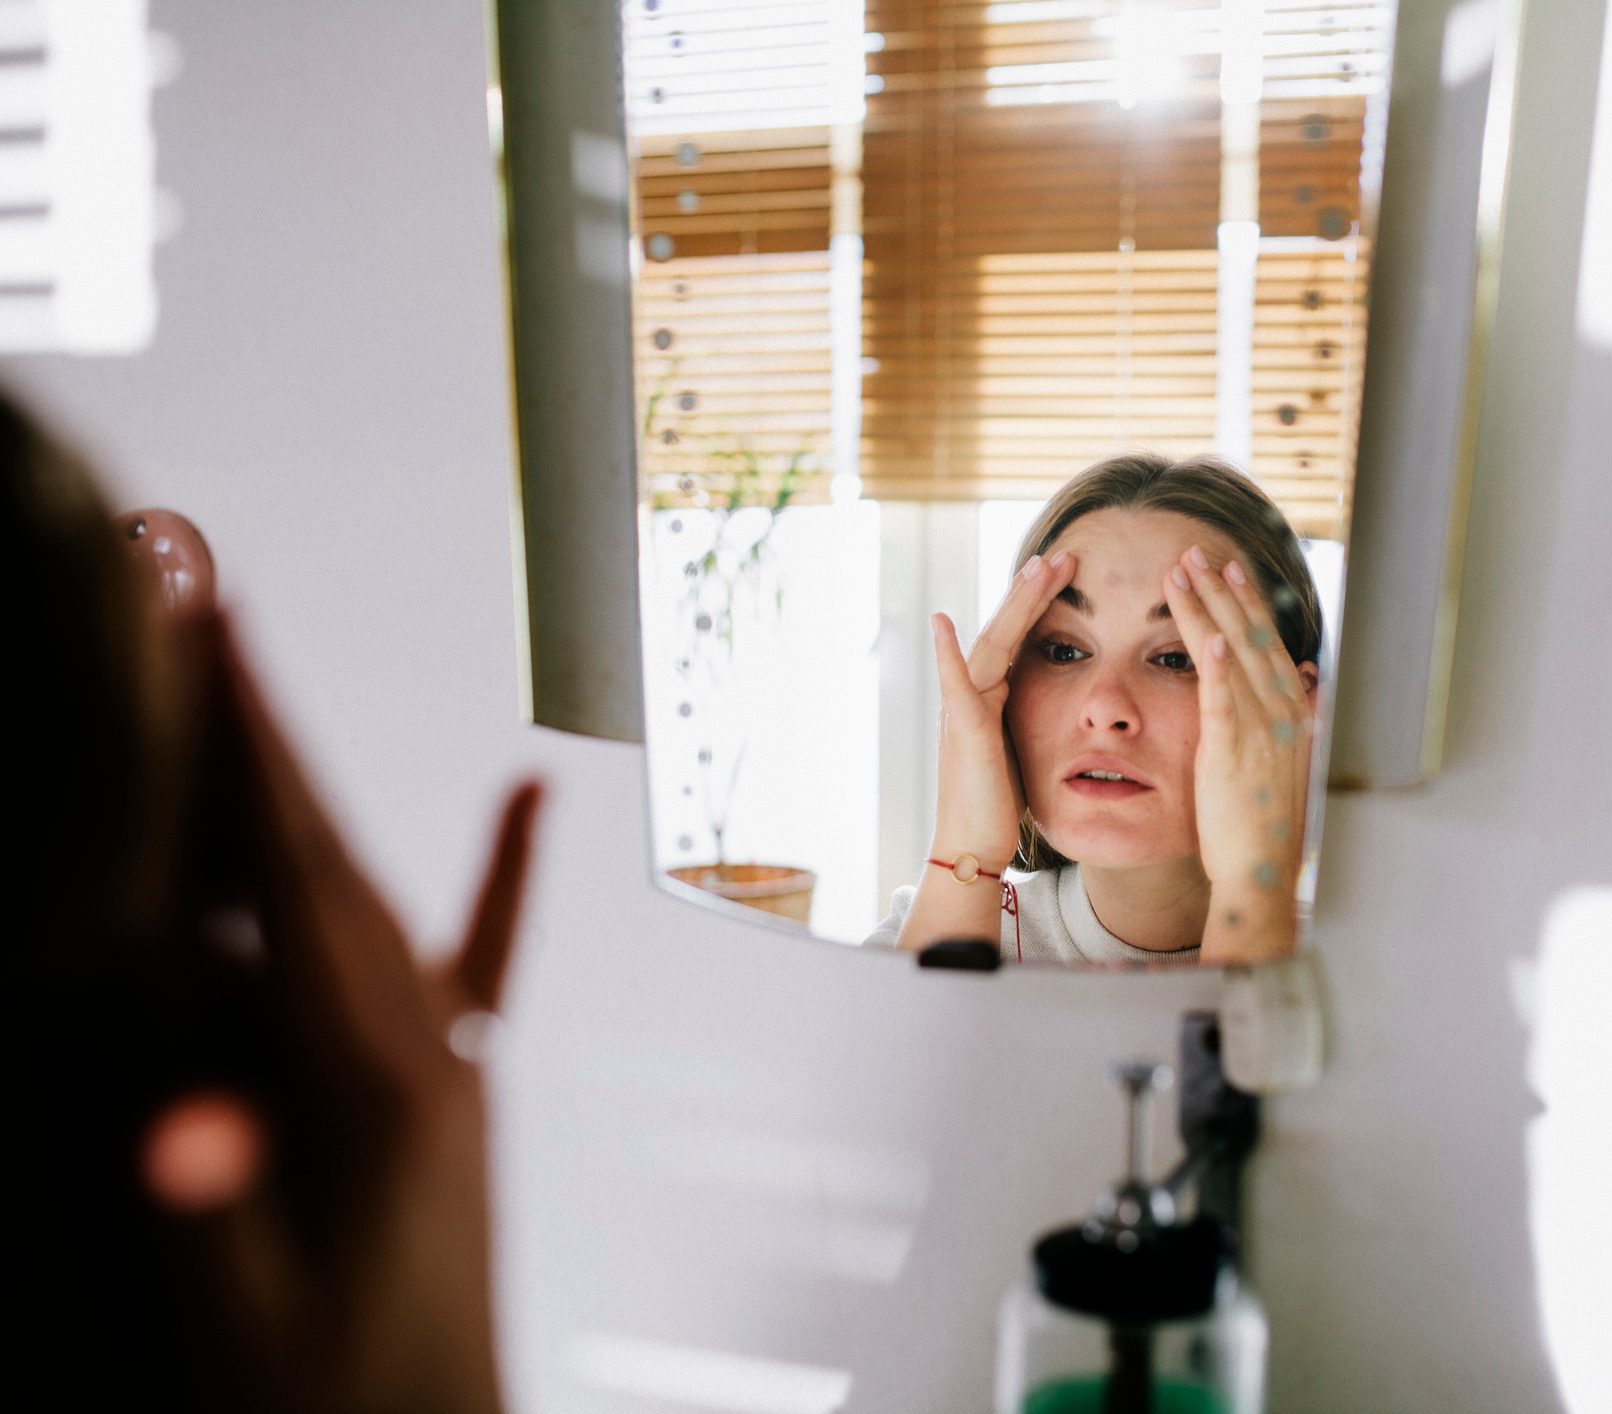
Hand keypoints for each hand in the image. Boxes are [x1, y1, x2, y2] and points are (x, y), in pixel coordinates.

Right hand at [136, 614, 541, 1413]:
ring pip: (372, 895)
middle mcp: (426, 1045)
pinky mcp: (464, 1087)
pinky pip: (483, 959)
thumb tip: (180, 1122)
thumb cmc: (339, 1400)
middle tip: (205, 609)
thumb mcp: (258, 1323)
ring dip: (302, 800)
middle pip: (328, 857)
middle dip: (262, 731)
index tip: (209, 633)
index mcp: (374, 1084)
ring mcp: (451, 1059)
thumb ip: (222, 1214)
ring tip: (238, 703)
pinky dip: (502, 872)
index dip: (243, 750)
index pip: (292, 884)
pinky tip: (527, 794)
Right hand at [927, 548, 1076, 868]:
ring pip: (990, 645)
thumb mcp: (1024, 750)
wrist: (972, 846)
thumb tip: (1059, 701)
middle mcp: (973, 695)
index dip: (1041, 604)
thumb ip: (1030, 717)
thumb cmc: (999, 805)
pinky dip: (946, 654)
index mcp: (992, 697)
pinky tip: (941, 623)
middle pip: (1006, 630)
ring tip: (1038, 569)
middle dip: (1033, 592)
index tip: (1067, 572)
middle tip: (1061, 554)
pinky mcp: (962, 732)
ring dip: (1012, 606)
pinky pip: (953, 686)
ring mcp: (963, 710)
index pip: (1020, 639)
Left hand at [1165, 546, 1316, 963]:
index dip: (1246, 601)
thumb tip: (1307, 675)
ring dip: (1209, 610)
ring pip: (1233, 656)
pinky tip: (1208, 638)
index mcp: (1291, 711)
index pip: (1266, 641)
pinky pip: (1224, 704)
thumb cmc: (1263, 823)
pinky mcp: (1234, 755)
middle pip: (1251, 636)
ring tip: (1184, 572)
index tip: (1227, 566)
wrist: (1262, 873)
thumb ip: (1293, 713)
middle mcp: (1282, 713)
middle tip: (1196, 551)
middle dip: (1223, 590)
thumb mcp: (1284, 758)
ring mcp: (1261, 732)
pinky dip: (1218, 668)